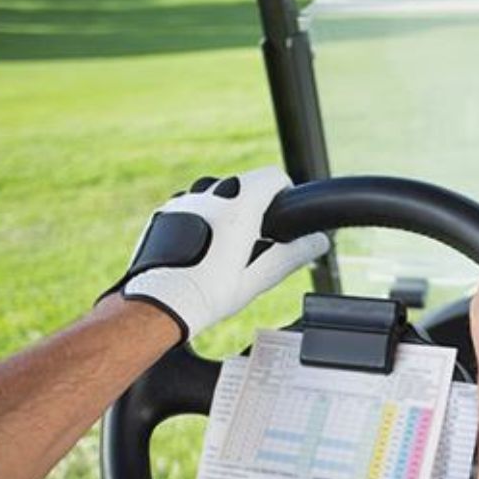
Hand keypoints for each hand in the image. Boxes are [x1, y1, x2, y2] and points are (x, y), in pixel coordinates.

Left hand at [104, 168, 329, 339]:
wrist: (159, 303)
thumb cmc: (208, 293)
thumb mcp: (259, 278)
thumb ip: (293, 255)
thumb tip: (319, 242)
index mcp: (240, 205)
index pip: (273, 176)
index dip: (284, 193)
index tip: (284, 215)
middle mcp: (211, 193)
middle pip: (245, 182)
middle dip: (256, 204)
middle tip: (257, 240)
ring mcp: (185, 198)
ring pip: (217, 190)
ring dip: (229, 207)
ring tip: (228, 244)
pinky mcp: (166, 209)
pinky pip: (194, 202)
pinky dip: (204, 216)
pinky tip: (202, 248)